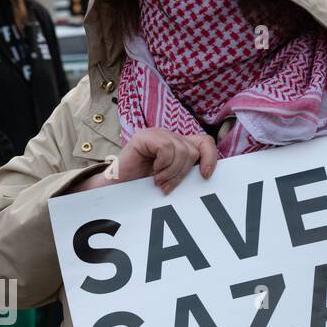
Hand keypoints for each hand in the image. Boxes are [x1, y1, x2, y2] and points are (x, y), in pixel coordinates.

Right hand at [71, 129, 217, 194]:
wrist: (116, 192)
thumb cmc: (143, 189)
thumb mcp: (173, 180)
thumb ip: (188, 172)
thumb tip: (209, 173)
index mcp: (179, 146)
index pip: (205, 142)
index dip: (210, 157)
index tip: (205, 176)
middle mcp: (169, 137)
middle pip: (193, 150)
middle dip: (183, 173)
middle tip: (166, 186)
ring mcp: (156, 134)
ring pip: (182, 150)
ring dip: (172, 172)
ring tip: (158, 182)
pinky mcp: (144, 136)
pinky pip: (167, 148)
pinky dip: (163, 165)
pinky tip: (153, 173)